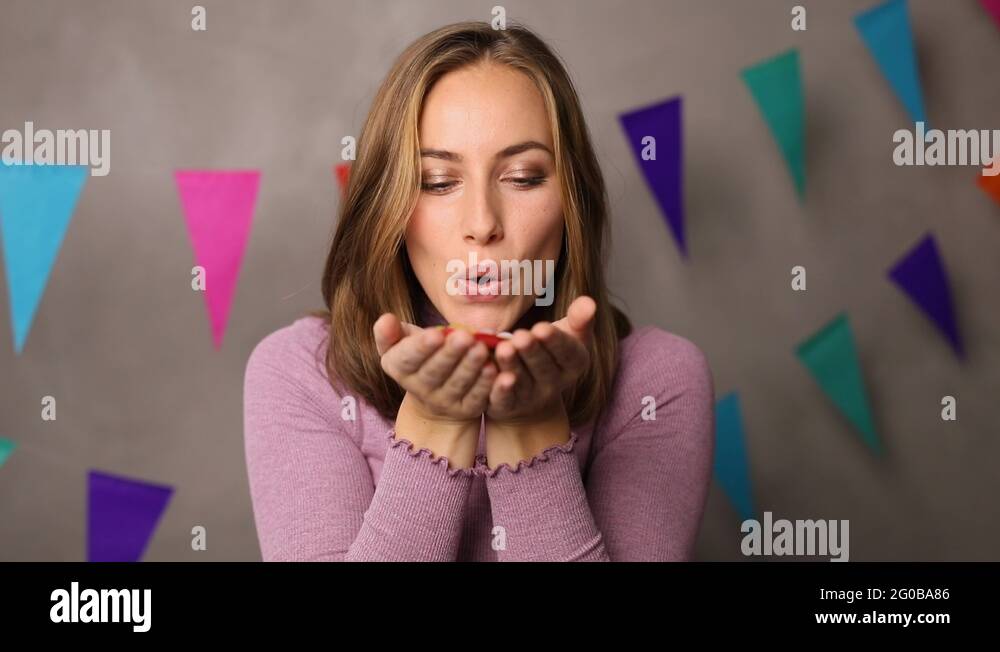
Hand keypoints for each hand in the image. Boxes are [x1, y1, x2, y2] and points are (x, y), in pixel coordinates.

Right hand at [374, 313, 496, 422]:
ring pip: (457, 383)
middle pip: (435, 372)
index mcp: (399, 369)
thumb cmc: (420, 360)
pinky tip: (493, 369)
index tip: (436, 333)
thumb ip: (389, 333)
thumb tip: (385, 319)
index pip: (407, 359)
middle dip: (450, 354)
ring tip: (481, 348)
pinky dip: (485, 384)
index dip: (421, 347)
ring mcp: (444, 402)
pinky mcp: (466, 409)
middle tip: (465, 336)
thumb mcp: (400, 346)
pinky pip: (476, 397)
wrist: (434, 401)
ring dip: (470, 366)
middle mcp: (420, 389)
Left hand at [486, 296, 595, 421]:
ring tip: (504, 348)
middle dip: (532, 351)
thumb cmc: (551, 352)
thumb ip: (579, 318)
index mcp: (573, 364)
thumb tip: (590, 301)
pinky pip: (505, 399)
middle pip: (543, 367)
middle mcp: (554, 383)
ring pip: (522, 381)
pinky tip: (494, 375)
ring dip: (513, 365)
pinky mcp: (510, 405)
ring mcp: (532, 397)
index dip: (554, 342)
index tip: (541, 328)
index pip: (567, 353)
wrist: (532, 394)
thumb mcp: (569, 334)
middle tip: (520, 336)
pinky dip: (500, 389)